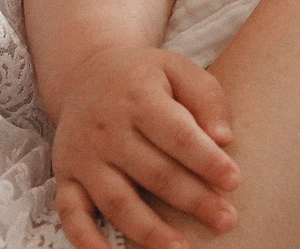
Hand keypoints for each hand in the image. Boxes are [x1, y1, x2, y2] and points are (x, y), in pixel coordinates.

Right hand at [49, 44, 238, 248]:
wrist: (85, 73)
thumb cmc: (145, 77)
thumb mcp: (178, 69)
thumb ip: (206, 97)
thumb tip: (224, 138)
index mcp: (138, 97)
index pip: (176, 134)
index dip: (206, 161)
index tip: (234, 182)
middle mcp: (106, 128)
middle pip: (153, 172)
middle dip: (193, 200)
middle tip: (226, 221)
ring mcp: (83, 156)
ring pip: (117, 200)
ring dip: (150, 230)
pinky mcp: (65, 177)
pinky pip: (71, 214)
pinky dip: (88, 240)